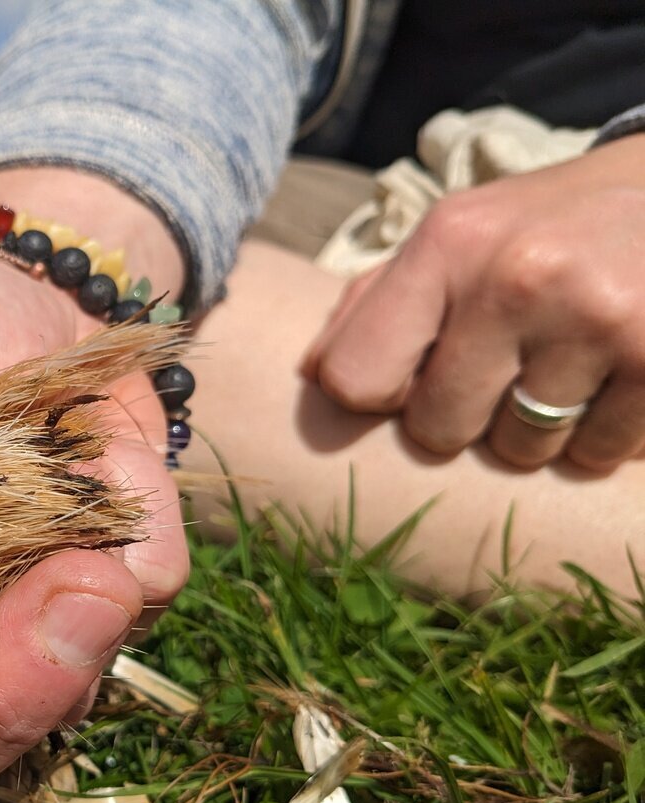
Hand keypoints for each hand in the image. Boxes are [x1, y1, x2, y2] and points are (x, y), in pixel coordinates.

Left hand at [304, 135, 644, 470]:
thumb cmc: (549, 226)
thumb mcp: (458, 233)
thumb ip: (377, 302)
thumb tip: (311, 376)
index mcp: (447, 243)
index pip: (357, 380)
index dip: (384, 395)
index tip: (417, 377)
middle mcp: (516, 279)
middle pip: (439, 430)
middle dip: (468, 418)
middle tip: (511, 370)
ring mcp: (596, 320)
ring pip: (523, 452)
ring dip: (543, 431)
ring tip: (571, 367)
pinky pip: (603, 454)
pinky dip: (609, 434)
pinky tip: (621, 376)